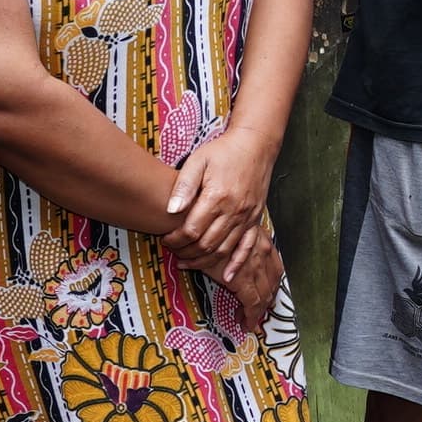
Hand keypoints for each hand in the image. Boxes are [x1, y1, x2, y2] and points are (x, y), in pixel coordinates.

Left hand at [165, 124, 281, 263]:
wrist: (255, 145)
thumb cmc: (223, 151)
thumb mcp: (198, 160)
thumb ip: (184, 186)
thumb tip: (171, 210)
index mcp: (217, 197)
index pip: (192, 230)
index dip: (176, 239)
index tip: (166, 238)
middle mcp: (234, 211)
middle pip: (206, 244)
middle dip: (186, 252)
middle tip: (173, 251)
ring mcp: (247, 217)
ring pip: (224, 250)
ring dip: (204, 261)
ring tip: (188, 262)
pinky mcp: (255, 219)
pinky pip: (248, 247)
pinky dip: (237, 264)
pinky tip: (227, 276)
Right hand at [187, 221, 282, 328]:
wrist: (201, 227)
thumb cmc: (209, 227)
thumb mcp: (229, 231)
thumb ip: (234, 242)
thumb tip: (225, 252)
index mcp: (262, 241)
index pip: (274, 268)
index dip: (271, 283)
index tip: (265, 294)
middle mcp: (264, 253)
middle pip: (273, 283)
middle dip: (267, 298)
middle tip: (259, 310)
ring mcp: (255, 268)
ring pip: (265, 295)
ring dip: (259, 310)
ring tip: (249, 319)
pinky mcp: (243, 281)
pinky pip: (253, 303)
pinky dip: (252, 315)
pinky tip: (246, 323)